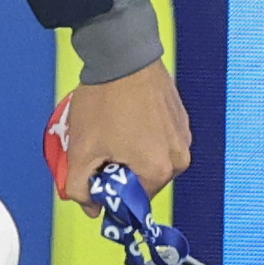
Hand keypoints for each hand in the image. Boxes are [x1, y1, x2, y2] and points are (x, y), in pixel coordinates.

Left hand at [58, 58, 191, 211]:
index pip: (132, 201)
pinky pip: (158, 139)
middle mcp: (179, 158)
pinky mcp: (180, 119)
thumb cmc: (104, 100)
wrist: (122, 56)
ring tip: (109, 128)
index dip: (108, 191)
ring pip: (149, 159)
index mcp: (159, 171)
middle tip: (98, 146)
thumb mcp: (81, 150)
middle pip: (142, 180)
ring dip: (128, 152)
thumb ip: (81, 187)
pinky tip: (122, 117)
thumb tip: (91, 207)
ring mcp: (182, 137)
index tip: (93, 173)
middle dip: (117, 169)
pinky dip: (140, 135)